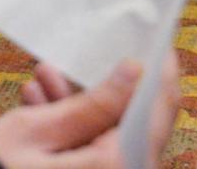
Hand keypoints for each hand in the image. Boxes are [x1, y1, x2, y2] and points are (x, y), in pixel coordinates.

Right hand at [0, 57, 179, 168]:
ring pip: (106, 137)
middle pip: (132, 124)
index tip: (154, 40)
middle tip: (91, 50)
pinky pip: (90, 155)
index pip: (159, 112)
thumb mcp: (39, 130)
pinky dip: (70, 130)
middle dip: (106, 87)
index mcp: (119, 167)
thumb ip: (93, 103)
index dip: (160, 72)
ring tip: (43, 73)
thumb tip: (135, 70)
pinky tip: (36, 100)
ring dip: (79, 106)